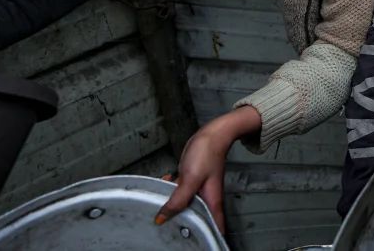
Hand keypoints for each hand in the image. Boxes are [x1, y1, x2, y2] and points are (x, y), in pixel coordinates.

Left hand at [155, 107, 259, 230]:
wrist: (212, 134)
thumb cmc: (208, 153)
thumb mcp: (190, 179)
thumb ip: (177, 200)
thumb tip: (163, 218)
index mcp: (211, 203)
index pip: (214, 229)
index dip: (208, 240)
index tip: (193, 247)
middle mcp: (206, 200)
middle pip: (196, 221)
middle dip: (183, 227)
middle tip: (167, 233)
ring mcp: (198, 191)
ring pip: (185, 208)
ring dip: (173, 210)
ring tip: (159, 213)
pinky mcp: (191, 182)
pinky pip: (179, 193)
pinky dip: (170, 193)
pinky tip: (163, 186)